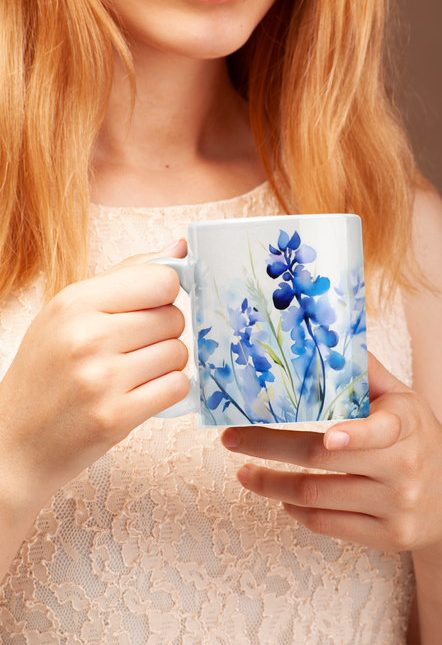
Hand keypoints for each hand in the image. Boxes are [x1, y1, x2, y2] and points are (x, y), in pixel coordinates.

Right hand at [0, 240, 188, 522]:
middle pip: (174, 317)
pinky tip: (142, 392)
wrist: (15, 442)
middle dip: (165, 331)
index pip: (161, 280)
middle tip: (136, 346)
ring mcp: (101, 379)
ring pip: (179, 353)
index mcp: (74, 302)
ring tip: (136, 371)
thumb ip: (126, 276)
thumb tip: (179, 246)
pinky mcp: (115, 417)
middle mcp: (87, 337)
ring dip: (168, 363)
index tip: (152, 306)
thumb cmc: (46, 371)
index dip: (164, 293)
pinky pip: (177, 387)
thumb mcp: (69, 312)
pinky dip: (168, 389)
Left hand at [221, 352, 441, 556]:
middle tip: (231, 439)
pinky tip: (280, 497)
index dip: (355, 434)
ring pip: (317, 497)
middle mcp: (403, 467)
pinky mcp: (389, 537)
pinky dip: (296, 511)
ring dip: (271, 484)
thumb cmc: (419, 436)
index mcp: (406, 425)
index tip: (329, 436)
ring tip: (244, 473)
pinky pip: (329, 526)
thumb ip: (367, 372)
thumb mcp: (404, 399)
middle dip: (268, 448)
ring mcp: (396, 506)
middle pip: (323, 460)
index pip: (380, 430)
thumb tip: (329, 332)